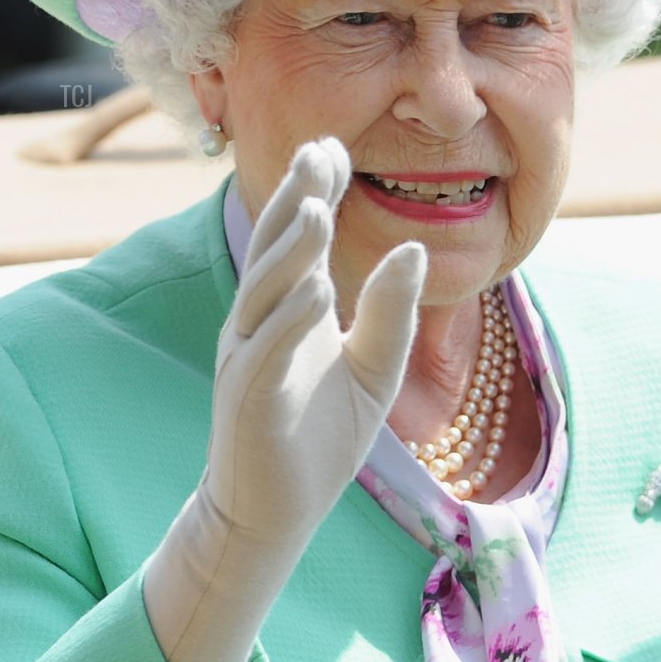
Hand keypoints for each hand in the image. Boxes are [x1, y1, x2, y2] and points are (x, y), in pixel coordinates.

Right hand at [144, 136, 424, 661]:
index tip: (333, 146)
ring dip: (289, 250)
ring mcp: (247, 358)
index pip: (296, 236)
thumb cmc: (318, 438)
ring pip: (263, 291)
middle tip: (318, 151)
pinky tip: (313, 293)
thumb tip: (413, 250)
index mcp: (286, 308)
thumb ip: (389, 313)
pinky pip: (264, 351)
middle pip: (273, 247)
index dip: (311, 190)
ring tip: (317, 208)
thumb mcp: (373, 371)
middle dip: (294, 198)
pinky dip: (288, 320)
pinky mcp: (247, 400)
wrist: (274, 515)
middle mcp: (259, 322)